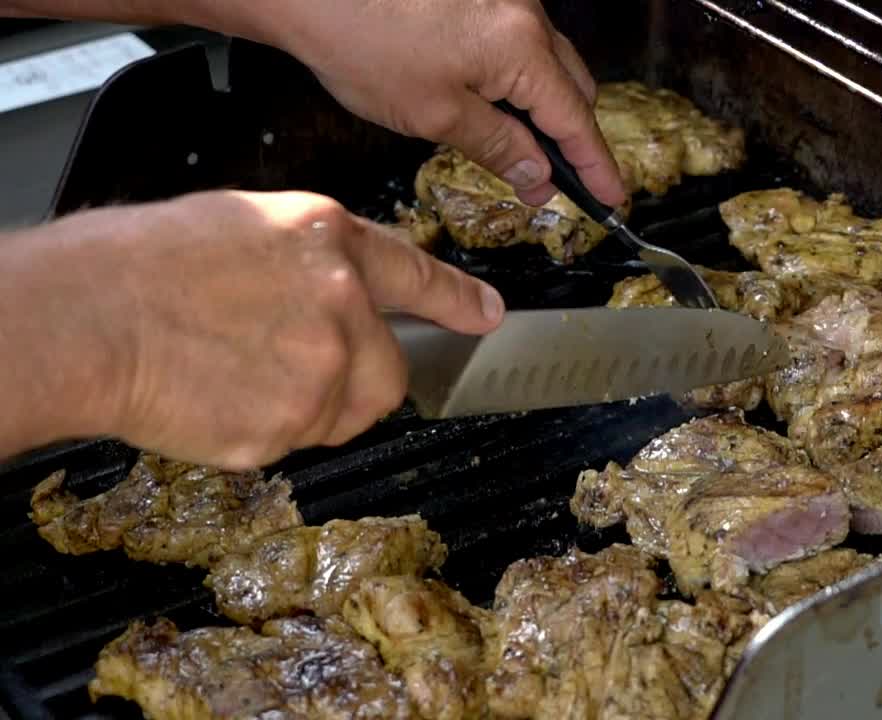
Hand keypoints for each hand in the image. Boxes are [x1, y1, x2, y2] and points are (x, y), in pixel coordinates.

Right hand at [0, 191, 503, 467]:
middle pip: (391, 371)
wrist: (89, 316)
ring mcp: (320, 373)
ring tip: (239, 372)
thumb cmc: (146, 261)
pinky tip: (218, 396)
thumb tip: (344, 292)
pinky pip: (295, 441)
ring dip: (310, 405)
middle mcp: (344, 307)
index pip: (419, 277)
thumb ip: (317, 261)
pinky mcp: (287, 430)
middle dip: (359, 377)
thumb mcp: (250, 224)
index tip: (488, 318)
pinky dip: (265, 430)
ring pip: (344, 413)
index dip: (458, 301)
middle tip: (293, 364)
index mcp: (332, 242)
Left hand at [258, 0, 626, 208]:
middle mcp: (524, 15)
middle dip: (569, 137)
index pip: (577, 121)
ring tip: (511, 147)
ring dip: (538, 106)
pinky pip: (518, 42)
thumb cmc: (361, 41)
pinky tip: (483, 102)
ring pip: (546, 64)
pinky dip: (514, 77)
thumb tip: (537, 174)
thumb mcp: (436, 116)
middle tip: (553, 183)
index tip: (612, 197)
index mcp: (522, 50)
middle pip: (573, 87)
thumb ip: (499, 147)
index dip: (596, 167)